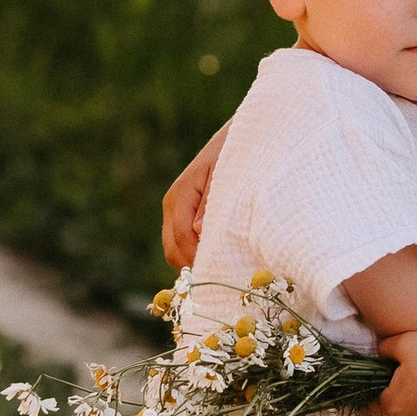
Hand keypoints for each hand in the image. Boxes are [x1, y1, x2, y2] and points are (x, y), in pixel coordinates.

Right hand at [161, 124, 229, 273]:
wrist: (243, 136)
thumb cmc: (239, 154)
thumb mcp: (230, 176)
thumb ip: (214, 203)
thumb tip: (200, 233)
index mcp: (181, 194)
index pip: (182, 238)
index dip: (199, 260)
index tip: (223, 274)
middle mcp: (172, 203)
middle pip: (173, 250)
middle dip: (194, 267)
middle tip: (223, 279)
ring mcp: (175, 209)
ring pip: (175, 249)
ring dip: (194, 261)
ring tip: (223, 271)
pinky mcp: (184, 212)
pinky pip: (183, 242)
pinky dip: (196, 254)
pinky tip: (218, 258)